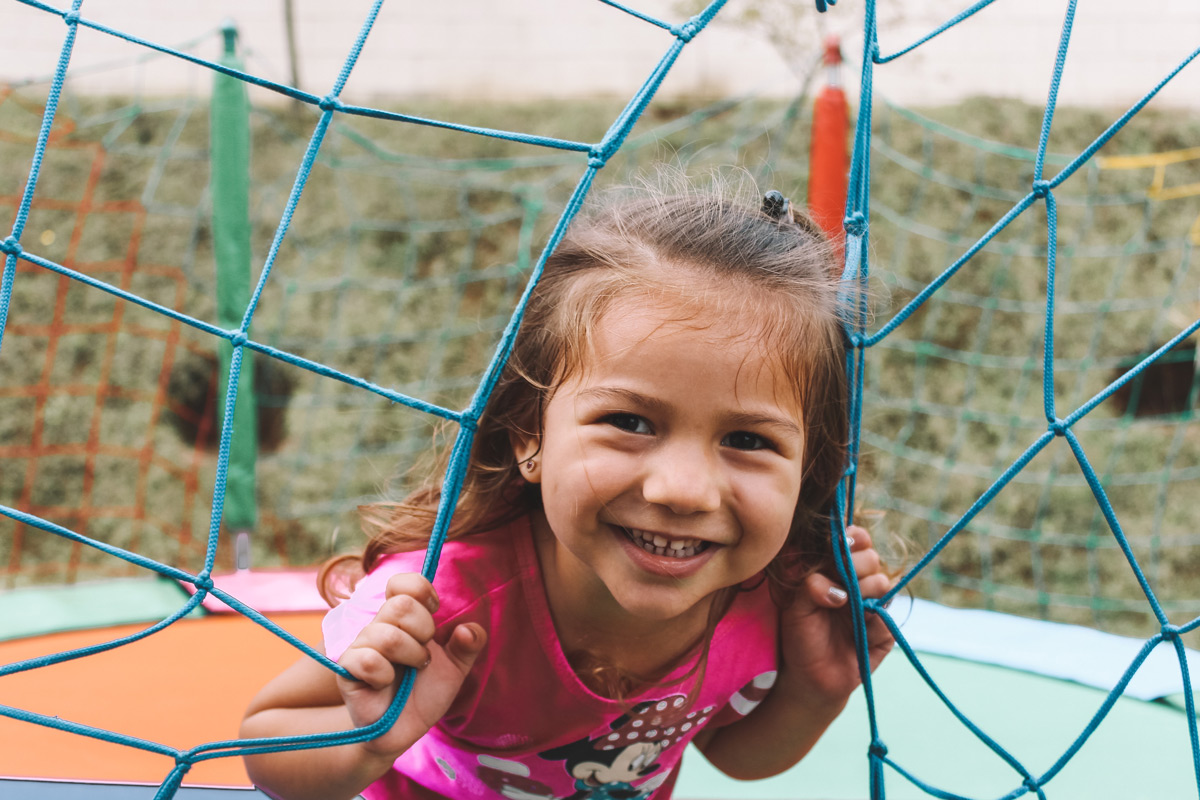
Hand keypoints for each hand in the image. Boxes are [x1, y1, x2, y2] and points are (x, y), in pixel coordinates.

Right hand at [336, 572, 486, 758]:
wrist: (405, 730)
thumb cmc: (425, 694)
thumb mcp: (456, 669)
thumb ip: (468, 645)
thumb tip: (469, 629)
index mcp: (401, 619)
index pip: (401, 583)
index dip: (421, 590)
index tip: (435, 610)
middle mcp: (378, 627)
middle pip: (400, 605)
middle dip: (424, 629)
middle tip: (425, 654)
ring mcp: (360, 647)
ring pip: (386, 634)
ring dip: (411, 655)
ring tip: (413, 670)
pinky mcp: (348, 671)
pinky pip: (366, 659)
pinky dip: (385, 673)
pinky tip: (387, 683)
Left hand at [775, 525, 894, 709]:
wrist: (810, 678)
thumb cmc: (800, 637)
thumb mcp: (795, 607)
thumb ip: (809, 585)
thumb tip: (831, 584)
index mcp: (836, 570)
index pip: (854, 540)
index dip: (852, 537)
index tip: (841, 544)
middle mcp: (858, 583)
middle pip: (871, 557)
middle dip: (855, 564)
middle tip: (840, 578)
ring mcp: (873, 605)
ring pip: (882, 582)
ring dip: (863, 589)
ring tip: (844, 605)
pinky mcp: (884, 630)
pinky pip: (886, 616)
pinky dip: (871, 620)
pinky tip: (858, 630)